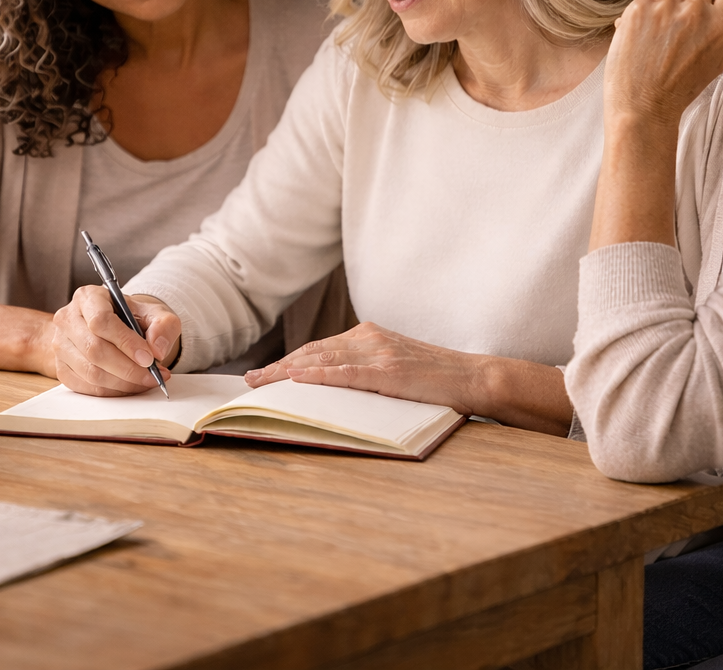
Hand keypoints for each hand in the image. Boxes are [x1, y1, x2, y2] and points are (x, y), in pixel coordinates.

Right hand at [50, 286, 180, 395]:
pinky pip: (85, 387)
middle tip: (152, 376)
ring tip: (145, 381)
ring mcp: (60, 344)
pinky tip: (129, 386)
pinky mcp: (60, 367)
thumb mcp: (154, 313)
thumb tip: (157, 349)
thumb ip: (163, 326)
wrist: (115, 327)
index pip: (101, 321)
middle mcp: (68, 318)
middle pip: (94, 350)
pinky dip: (111, 392)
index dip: (126, 343)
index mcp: (88, 297)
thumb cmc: (132, 318)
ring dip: (123, 384)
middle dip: (128, 369)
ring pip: (90, 372)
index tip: (149, 359)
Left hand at [246, 322, 485, 414]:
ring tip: (261, 384)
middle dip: (278, 368)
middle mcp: (369, 338)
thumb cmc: (435, 379)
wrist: (473, 377)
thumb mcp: (394, 367)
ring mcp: (379, 353)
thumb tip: (330, 387)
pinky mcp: (390, 372)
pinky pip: (347, 373)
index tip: (262, 374)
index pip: (318, 349)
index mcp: (368, 335)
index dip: (287, 362)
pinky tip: (297, 380)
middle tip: (249, 382)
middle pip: (312, 353)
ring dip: (287, 373)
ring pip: (322, 361)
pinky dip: (319, 376)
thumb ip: (365, 370)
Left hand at [605, 0, 722, 125]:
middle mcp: (694, 12)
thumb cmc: (685, 83)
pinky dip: (645, 18)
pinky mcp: (637, 9)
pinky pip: (646, 2)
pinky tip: (644, 41)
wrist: (643, 105)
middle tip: (683, 34)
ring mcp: (663, 8)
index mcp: (721, 23)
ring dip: (667, 12)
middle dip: (694, 2)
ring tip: (661, 42)